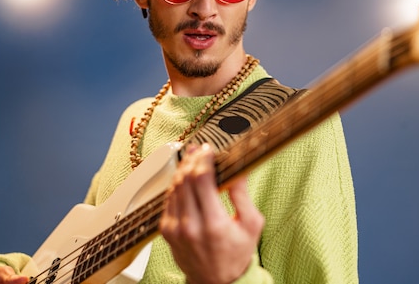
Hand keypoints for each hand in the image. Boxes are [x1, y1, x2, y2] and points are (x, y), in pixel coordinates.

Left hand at [160, 143, 264, 283]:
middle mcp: (191, 226)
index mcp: (214, 224)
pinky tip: (185, 177)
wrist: (216, 282)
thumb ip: (242, 195)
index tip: (209, 149)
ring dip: (182, 169)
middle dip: (192, 160)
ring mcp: (175, 229)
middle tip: (200, 149)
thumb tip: (238, 170)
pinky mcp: (167, 231)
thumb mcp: (251, 225)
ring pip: (174, 187)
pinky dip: (176, 185)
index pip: (201, 180)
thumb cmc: (236, 254)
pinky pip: (168, 200)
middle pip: (185, 180)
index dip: (203, 159)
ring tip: (192, 158)